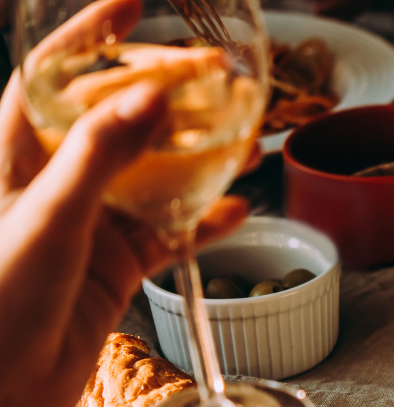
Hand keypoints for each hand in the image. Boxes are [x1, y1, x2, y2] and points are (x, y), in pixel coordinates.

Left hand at [0, 71, 247, 406]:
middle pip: (116, 120)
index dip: (90, 40)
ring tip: (245, 135)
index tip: (131, 4)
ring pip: (153, 174)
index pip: (51, 80)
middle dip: (166, 94)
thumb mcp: (48, 219)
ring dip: (198, 155)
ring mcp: (88, 225)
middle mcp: (53, 184)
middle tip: (216, 75)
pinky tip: (238, 210)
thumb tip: (148, 96)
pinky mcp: (115, 266)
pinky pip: (170, 232)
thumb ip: (100, 157)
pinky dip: (205, 221)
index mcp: (15, 157)